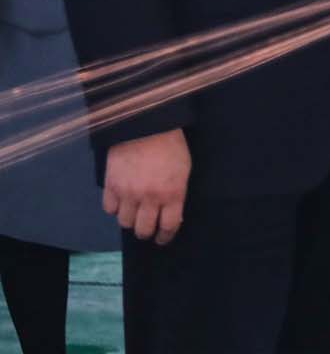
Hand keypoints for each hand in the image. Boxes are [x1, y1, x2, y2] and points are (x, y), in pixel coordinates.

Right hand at [104, 129, 190, 244]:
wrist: (147, 125)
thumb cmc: (171, 146)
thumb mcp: (184, 170)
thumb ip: (177, 194)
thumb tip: (172, 215)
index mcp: (172, 193)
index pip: (168, 227)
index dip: (165, 236)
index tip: (163, 238)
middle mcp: (150, 197)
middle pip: (143, 230)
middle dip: (146, 231)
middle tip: (147, 227)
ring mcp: (129, 192)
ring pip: (125, 223)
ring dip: (130, 220)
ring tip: (134, 212)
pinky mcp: (111, 185)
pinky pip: (110, 209)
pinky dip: (115, 208)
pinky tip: (122, 201)